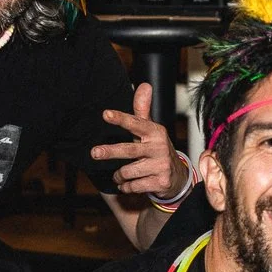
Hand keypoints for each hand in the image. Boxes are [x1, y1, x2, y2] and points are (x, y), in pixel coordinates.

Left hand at [91, 82, 187, 200]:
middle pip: (129, 150)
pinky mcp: (161, 182)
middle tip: (94, 153)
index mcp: (155, 132)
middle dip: (110, 151)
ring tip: (120, 175)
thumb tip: (144, 85)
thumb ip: (142, 110)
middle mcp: (159, 148)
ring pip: (128, 171)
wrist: (177, 176)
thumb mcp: (150, 130)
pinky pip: (133, 186)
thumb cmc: (156, 149)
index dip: (120, 119)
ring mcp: (161, 166)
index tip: (106, 114)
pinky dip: (126, 186)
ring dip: (119, 175)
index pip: (135, 123)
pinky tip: (128, 184)